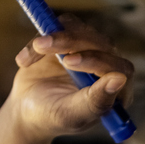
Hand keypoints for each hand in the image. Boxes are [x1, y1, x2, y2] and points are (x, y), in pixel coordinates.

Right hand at [8, 21, 133, 143]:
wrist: (28, 109)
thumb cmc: (53, 118)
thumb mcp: (71, 115)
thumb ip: (95, 100)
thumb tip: (119, 79)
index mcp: (117, 91)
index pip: (120, 69)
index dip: (97, 61)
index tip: (69, 61)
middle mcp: (108, 67)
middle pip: (101, 43)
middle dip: (71, 41)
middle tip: (44, 46)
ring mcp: (91, 49)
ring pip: (81, 29)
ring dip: (56, 36)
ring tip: (35, 49)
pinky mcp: (73, 37)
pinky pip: (62, 25)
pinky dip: (41, 39)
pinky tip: (25, 61)